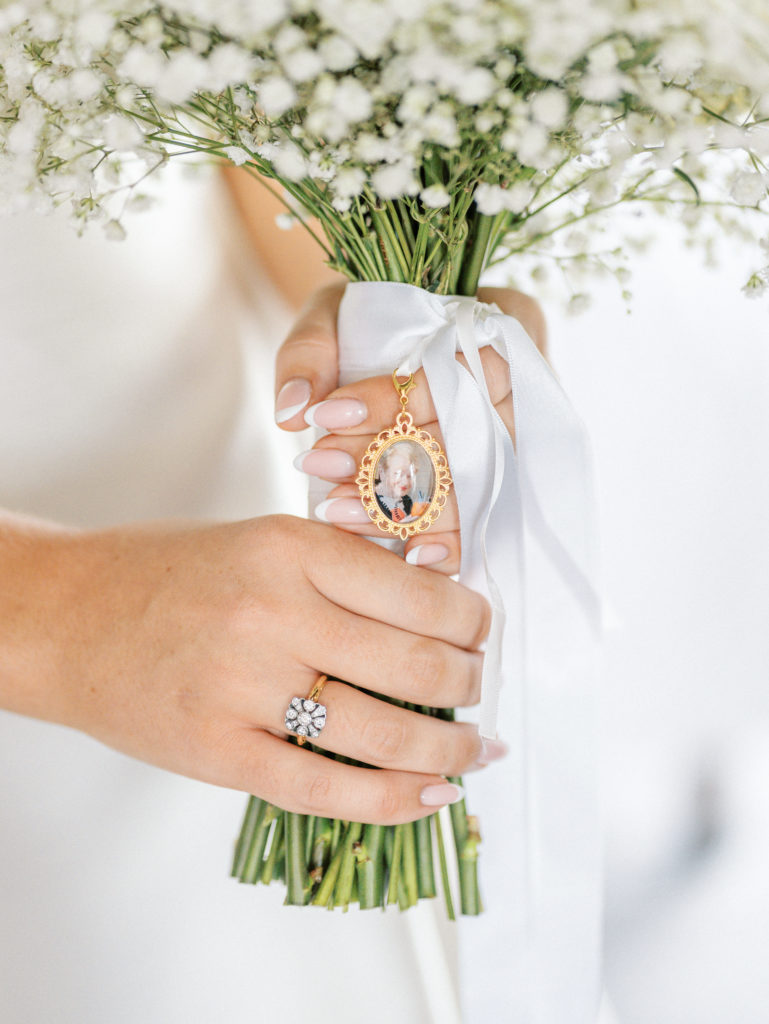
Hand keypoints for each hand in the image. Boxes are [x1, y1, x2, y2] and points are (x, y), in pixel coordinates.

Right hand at [1, 514, 494, 823]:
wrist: (70, 616)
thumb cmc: (170, 574)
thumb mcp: (263, 541)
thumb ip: (343, 572)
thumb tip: (438, 609)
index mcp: (292, 549)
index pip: (421, 593)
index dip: (472, 623)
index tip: (480, 635)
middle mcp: (273, 613)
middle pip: (415, 665)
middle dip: (469, 687)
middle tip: (477, 692)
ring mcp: (244, 687)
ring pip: (383, 734)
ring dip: (448, 751)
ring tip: (471, 753)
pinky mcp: (219, 751)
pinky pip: (325, 790)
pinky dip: (393, 801)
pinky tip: (431, 797)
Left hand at [274, 285, 546, 573]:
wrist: (406, 348)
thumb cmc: (374, 327)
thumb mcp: (339, 316)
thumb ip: (311, 353)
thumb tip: (293, 412)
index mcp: (502, 328)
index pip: (454, 370)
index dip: (389, 399)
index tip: (325, 415)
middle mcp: (530, 389)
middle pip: (468, 436)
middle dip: (387, 458)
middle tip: (319, 467)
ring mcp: (531, 442)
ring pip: (479, 486)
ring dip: (406, 507)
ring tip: (336, 511)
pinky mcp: (518, 487)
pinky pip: (494, 524)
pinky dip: (453, 545)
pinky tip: (409, 558)